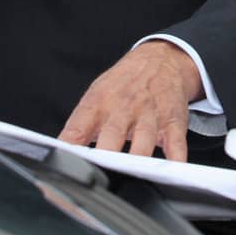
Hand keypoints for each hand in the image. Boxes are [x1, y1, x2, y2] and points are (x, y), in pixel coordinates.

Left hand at [58, 41, 203, 162]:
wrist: (160, 61)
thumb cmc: (123, 85)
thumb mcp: (95, 97)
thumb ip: (78, 127)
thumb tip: (59, 152)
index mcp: (98, 103)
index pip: (78, 126)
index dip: (69, 146)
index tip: (65, 164)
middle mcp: (123, 108)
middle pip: (112, 134)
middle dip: (105, 154)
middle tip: (99, 172)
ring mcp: (149, 115)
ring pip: (144, 139)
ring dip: (139, 157)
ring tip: (134, 173)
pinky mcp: (172, 122)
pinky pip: (176, 142)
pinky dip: (176, 157)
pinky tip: (174, 168)